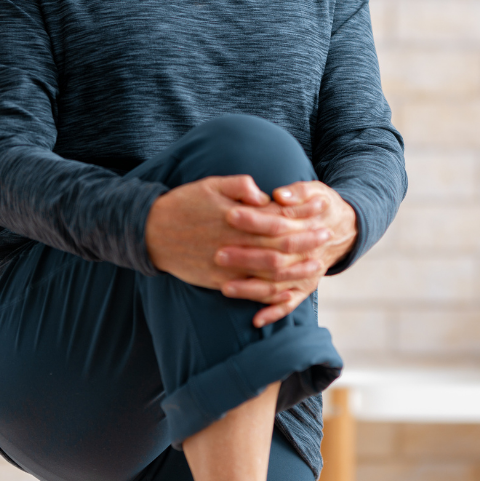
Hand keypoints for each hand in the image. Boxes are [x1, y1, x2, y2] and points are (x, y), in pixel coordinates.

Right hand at [145, 175, 329, 293]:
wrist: (151, 233)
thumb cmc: (183, 204)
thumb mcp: (209, 185)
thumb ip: (239, 186)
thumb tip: (264, 192)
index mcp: (236, 218)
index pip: (277, 217)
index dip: (301, 214)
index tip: (321, 208)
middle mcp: (236, 243)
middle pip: (280, 246)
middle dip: (307, 241)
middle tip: (328, 236)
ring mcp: (229, 266)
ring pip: (270, 272)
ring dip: (297, 269)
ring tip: (318, 264)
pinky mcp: (220, 282)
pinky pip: (251, 292)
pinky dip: (272, 294)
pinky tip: (289, 293)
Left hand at [216, 181, 356, 327]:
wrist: (345, 229)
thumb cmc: (321, 206)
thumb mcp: (315, 190)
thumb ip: (298, 191)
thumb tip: (280, 195)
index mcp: (307, 227)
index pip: (277, 224)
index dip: (253, 220)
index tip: (229, 215)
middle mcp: (307, 255)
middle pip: (273, 259)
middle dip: (245, 258)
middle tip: (218, 254)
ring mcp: (306, 274)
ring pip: (277, 285)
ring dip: (252, 289)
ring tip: (224, 288)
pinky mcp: (305, 287)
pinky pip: (290, 304)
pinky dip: (274, 313)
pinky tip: (256, 320)